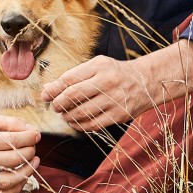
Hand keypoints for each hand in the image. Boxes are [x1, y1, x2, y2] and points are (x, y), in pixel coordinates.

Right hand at [0, 111, 42, 192]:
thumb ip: (10, 123)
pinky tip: (22, 177)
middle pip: (12, 160)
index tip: (36, 135)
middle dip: (29, 152)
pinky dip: (14, 189)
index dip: (28, 138)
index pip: (11, 141)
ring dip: (26, 172)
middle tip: (33, 146)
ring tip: (33, 162)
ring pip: (8, 181)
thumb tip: (32, 131)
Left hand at [42, 42, 192, 130]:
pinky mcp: (119, 115)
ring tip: (64, 114)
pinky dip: (79, 125)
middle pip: (73, 95)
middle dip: (58, 104)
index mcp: (99, 66)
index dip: (54, 89)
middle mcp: (107, 82)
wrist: (146, 81)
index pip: (69, 79)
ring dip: (67, 116)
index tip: (46, 95)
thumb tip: (48, 89)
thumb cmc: (116, 73)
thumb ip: (74, 76)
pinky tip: (75, 122)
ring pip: (82, 112)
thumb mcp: (97, 66)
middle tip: (55, 106)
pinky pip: (93, 124)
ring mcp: (114, 100)